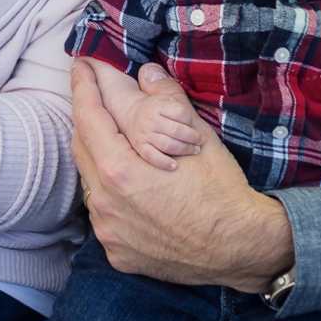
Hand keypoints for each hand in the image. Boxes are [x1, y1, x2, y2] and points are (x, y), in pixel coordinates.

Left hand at [70, 60, 293, 293]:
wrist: (240, 246)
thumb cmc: (221, 191)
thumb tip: (146, 72)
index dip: (82, 87)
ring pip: (91, 184)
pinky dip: (112, 196)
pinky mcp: (118, 253)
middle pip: (81, 148)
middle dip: (89, 121)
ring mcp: (109, 232)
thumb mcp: (197, 136)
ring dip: (100, 160)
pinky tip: (133, 189)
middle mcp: (106, 203)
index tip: (80, 67)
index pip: (87, 118)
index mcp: (119, 170)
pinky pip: (104, 215)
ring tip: (122, 146)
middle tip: (98, 100)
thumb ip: (166, 99)